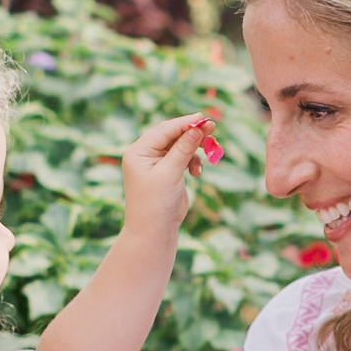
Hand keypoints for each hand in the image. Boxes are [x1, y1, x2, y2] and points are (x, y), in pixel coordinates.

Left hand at [120, 112, 219, 237]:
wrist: (153, 232)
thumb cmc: (156, 203)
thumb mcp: (170, 173)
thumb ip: (184, 149)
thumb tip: (198, 128)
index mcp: (138, 151)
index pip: (164, 130)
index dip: (185, 123)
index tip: (204, 118)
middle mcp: (145, 154)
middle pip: (172, 135)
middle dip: (192, 133)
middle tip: (212, 128)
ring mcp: (156, 163)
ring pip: (179, 146)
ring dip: (194, 149)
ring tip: (209, 152)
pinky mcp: (167, 172)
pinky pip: (182, 158)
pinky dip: (192, 161)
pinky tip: (197, 172)